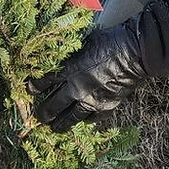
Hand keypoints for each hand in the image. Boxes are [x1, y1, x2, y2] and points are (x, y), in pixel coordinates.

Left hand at [31, 18, 147, 131]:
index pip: (45, 82)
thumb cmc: (112, 40)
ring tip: (54, 127)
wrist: (136, 52)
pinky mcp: (106, 107)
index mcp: (70, 69)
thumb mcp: (85, 42)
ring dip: (59, 124)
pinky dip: (84, 120)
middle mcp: (77, 88)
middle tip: (38, 116)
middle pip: (53, 105)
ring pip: (70, 118)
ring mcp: (91, 100)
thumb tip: (63, 58)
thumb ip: (73, 55)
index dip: (36, 87)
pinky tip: (81, 120)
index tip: (31, 90)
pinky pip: (91, 119)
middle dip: (43, 112)